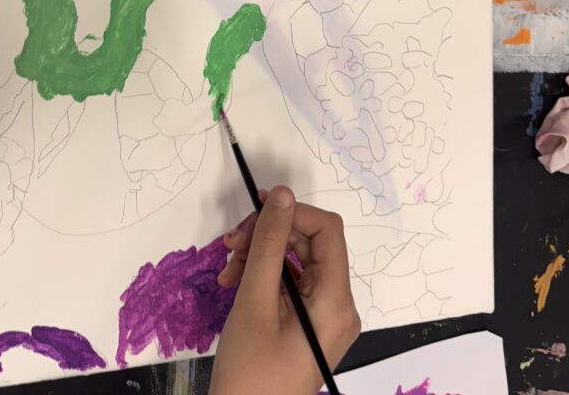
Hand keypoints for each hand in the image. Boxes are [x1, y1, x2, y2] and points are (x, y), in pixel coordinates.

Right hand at [209, 186, 359, 394]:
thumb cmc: (251, 372)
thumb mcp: (255, 300)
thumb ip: (269, 243)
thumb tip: (282, 196)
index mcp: (336, 301)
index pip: (326, 231)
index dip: (293, 211)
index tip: (257, 207)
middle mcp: (340, 306)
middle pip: (311, 243)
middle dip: (269, 235)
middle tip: (231, 243)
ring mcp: (326, 317)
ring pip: (298, 261)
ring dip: (261, 254)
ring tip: (228, 267)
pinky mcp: (311, 324)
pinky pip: (293, 283)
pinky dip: (265, 275)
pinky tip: (236, 280)